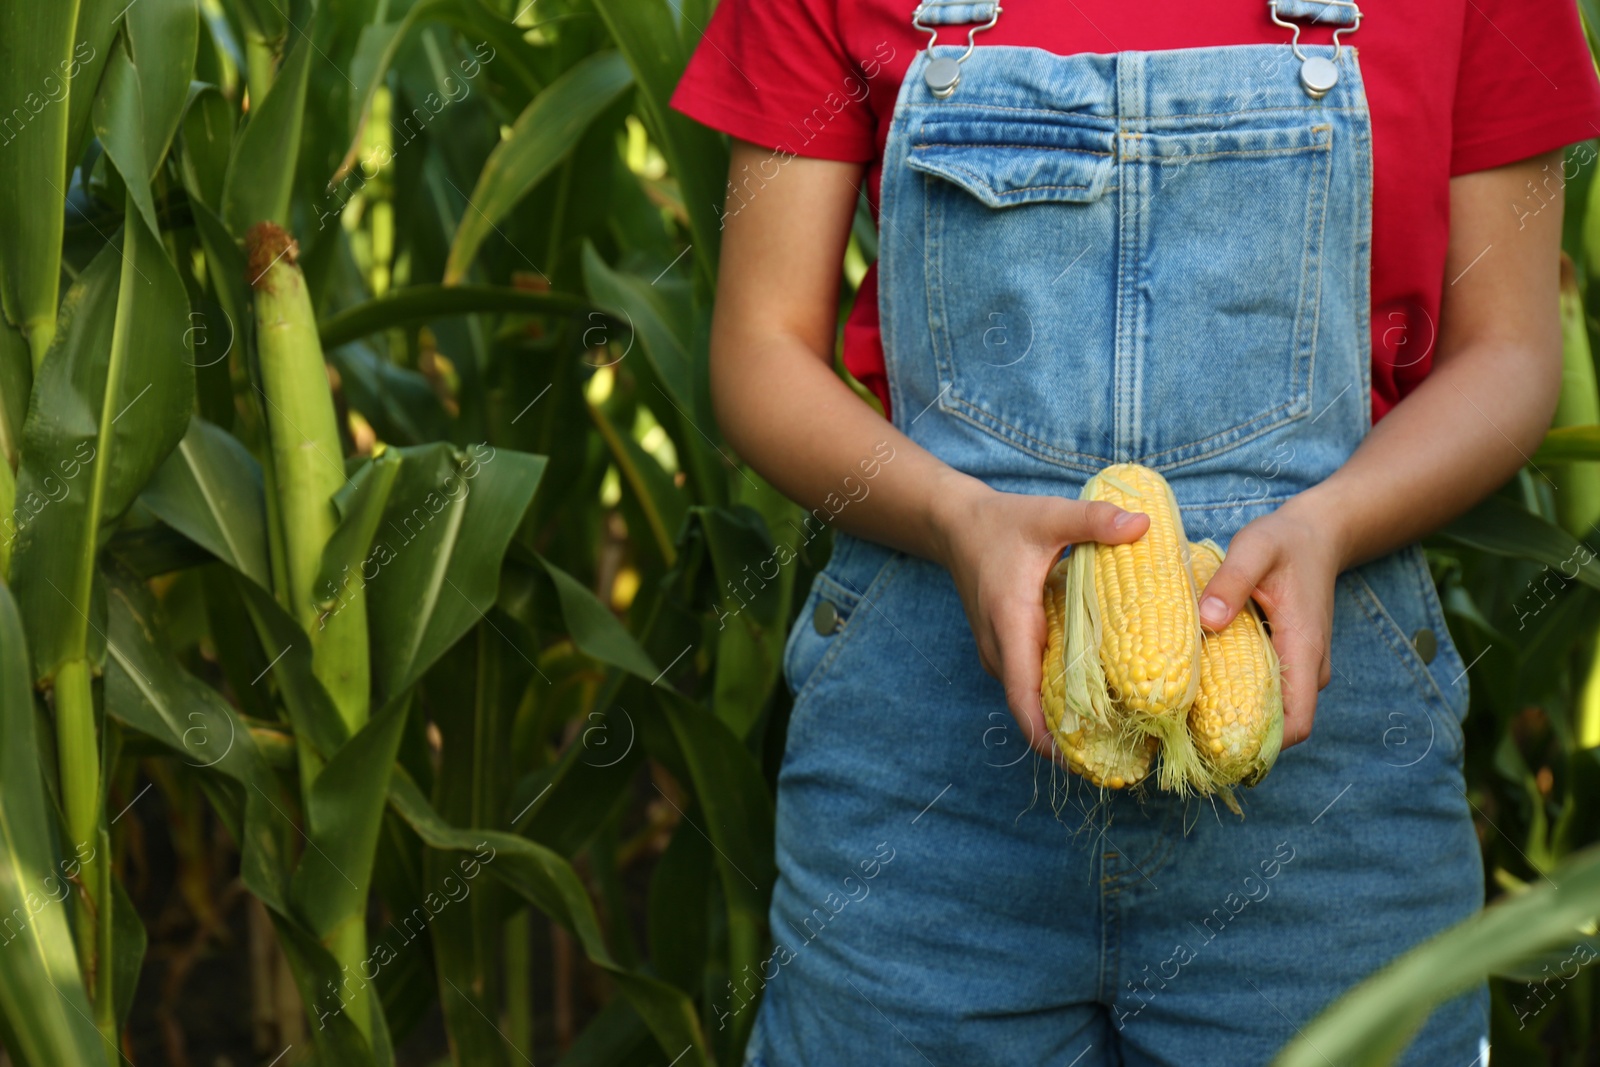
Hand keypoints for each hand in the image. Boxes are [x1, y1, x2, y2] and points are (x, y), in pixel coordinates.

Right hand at [931, 473, 1149, 762]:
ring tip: (1120, 730)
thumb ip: (1093, 521)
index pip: (1024, 697)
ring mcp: (1000, 654)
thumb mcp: (1048, 516)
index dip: (1050, 736)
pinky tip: (1098, 697)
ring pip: (1032, 700)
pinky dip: (1060, 697)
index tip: (1085, 760)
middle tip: (1126, 748)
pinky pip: (1033, 685)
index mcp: (1011, 625)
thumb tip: (1142, 526)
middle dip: (1072, 735)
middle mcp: (1001, 650)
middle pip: (1032, 709)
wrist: (955, 526)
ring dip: (1067, 718)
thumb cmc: (1001, 523)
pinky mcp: (1006, 651)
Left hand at [1193, 498, 1342, 747]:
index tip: (1212, 746)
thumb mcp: (1254, 548)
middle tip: (1181, 732)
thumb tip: (1207, 622)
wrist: (1316, 534)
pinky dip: (1237, 694)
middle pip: (1279, 726)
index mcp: (1304, 649)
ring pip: (1271, 710)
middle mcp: (1308, 668)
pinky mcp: (1288, 660)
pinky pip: (1265, 690)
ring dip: (1234, 715)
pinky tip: (1199, 686)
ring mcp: (1301, 666)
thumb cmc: (1284, 541)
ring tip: (1183, 712)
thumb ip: (1231, 581)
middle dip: (1235, 735)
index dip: (1261, 746)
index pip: (1296, 724)